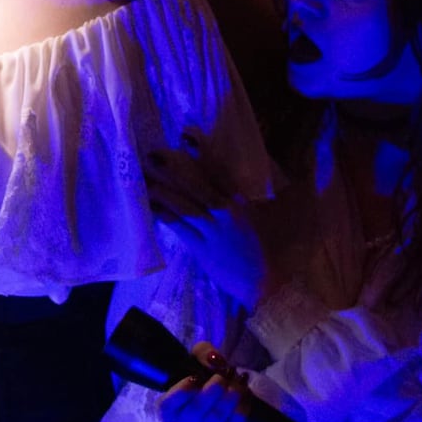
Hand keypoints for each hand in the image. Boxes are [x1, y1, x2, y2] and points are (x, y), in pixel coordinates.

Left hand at [146, 142, 270, 309]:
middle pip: (194, 185)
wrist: (269, 285)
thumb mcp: (277, 214)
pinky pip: (178, 228)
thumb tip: (275, 163)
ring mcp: (211, 232)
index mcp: (243, 201)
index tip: (186, 136)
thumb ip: (271, 188)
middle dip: (172, 169)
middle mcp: (224, 213)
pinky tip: (151, 206)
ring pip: (182, 206)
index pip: (219, 171)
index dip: (202, 152)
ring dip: (162, 191)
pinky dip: (164, 215)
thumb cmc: (274, 248)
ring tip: (144, 178)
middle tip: (152, 154)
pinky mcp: (201, 249)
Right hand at [158, 342, 255, 421]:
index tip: (194, 377)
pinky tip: (242, 387)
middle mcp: (185, 421)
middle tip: (221, 377)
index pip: (167, 407)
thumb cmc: (202, 372)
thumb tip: (216, 361)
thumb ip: (203, 353)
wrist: (221, 385)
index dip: (180, 393)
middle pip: (194, 413)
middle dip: (211, 391)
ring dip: (230, 395)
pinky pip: (235, 421)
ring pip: (216, 418)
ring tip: (235, 377)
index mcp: (170, 405)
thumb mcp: (198, 355)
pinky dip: (242, 402)